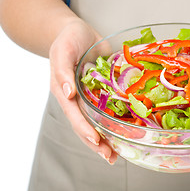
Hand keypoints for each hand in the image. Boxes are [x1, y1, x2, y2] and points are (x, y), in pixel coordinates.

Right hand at [49, 19, 117, 164]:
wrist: (79, 33)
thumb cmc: (68, 40)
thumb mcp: (62, 51)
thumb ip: (62, 71)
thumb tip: (67, 93)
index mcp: (65, 92)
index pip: (74, 115)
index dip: (84, 129)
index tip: (96, 141)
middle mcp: (77, 100)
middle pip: (85, 125)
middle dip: (97, 143)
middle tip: (110, 157)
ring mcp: (90, 98)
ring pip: (97, 123)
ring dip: (107, 139)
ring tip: (117, 155)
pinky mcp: (103, 93)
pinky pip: (109, 110)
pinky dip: (116, 122)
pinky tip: (127, 133)